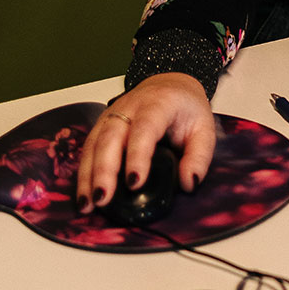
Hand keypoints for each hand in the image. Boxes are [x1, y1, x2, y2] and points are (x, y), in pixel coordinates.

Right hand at [74, 74, 215, 210]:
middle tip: (103, 198)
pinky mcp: (102, 125)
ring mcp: (112, 114)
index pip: (145, 128)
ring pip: (94, 143)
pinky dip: (83, 173)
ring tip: (87, 204)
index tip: (135, 182)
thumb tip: (189, 183)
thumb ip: (199, 157)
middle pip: (111, 136)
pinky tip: (84, 195)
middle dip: (104, 170)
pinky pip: (89, 148)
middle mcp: (130, 106)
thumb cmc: (186, 108)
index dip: (138, 155)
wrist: (170, 86)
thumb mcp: (204, 129)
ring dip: (88, 175)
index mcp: (158, 103)